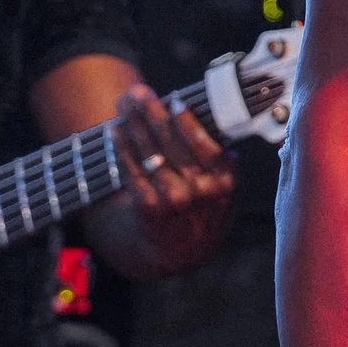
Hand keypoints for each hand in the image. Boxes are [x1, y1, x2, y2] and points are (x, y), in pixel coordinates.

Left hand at [111, 83, 235, 250]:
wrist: (182, 253)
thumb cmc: (205, 214)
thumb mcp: (227, 195)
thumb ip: (228, 171)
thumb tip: (231, 150)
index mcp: (223, 182)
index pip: (202, 144)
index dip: (186, 121)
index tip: (174, 101)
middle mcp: (199, 190)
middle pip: (171, 143)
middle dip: (153, 113)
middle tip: (140, 93)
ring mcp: (173, 200)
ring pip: (150, 153)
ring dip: (134, 124)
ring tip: (125, 104)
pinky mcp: (148, 208)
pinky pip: (132, 171)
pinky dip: (122, 148)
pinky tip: (116, 130)